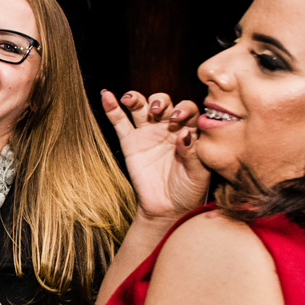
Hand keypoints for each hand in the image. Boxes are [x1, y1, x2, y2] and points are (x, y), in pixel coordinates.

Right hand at [102, 90, 209, 221]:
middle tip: (156, 109)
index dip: (183, 109)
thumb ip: (193, 153)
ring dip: (136, 98)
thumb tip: (185, 133)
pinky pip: (119, 122)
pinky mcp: (130, 143)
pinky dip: (112, 108)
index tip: (178, 119)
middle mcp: (168, 127)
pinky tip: (106, 96)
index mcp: (189, 130)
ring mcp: (148, 133)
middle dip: (159, 101)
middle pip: (163, 103)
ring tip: (131, 100)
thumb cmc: (188, 189)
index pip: (188, 110)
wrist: (168, 208)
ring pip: (141, 107)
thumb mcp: (198, 173)